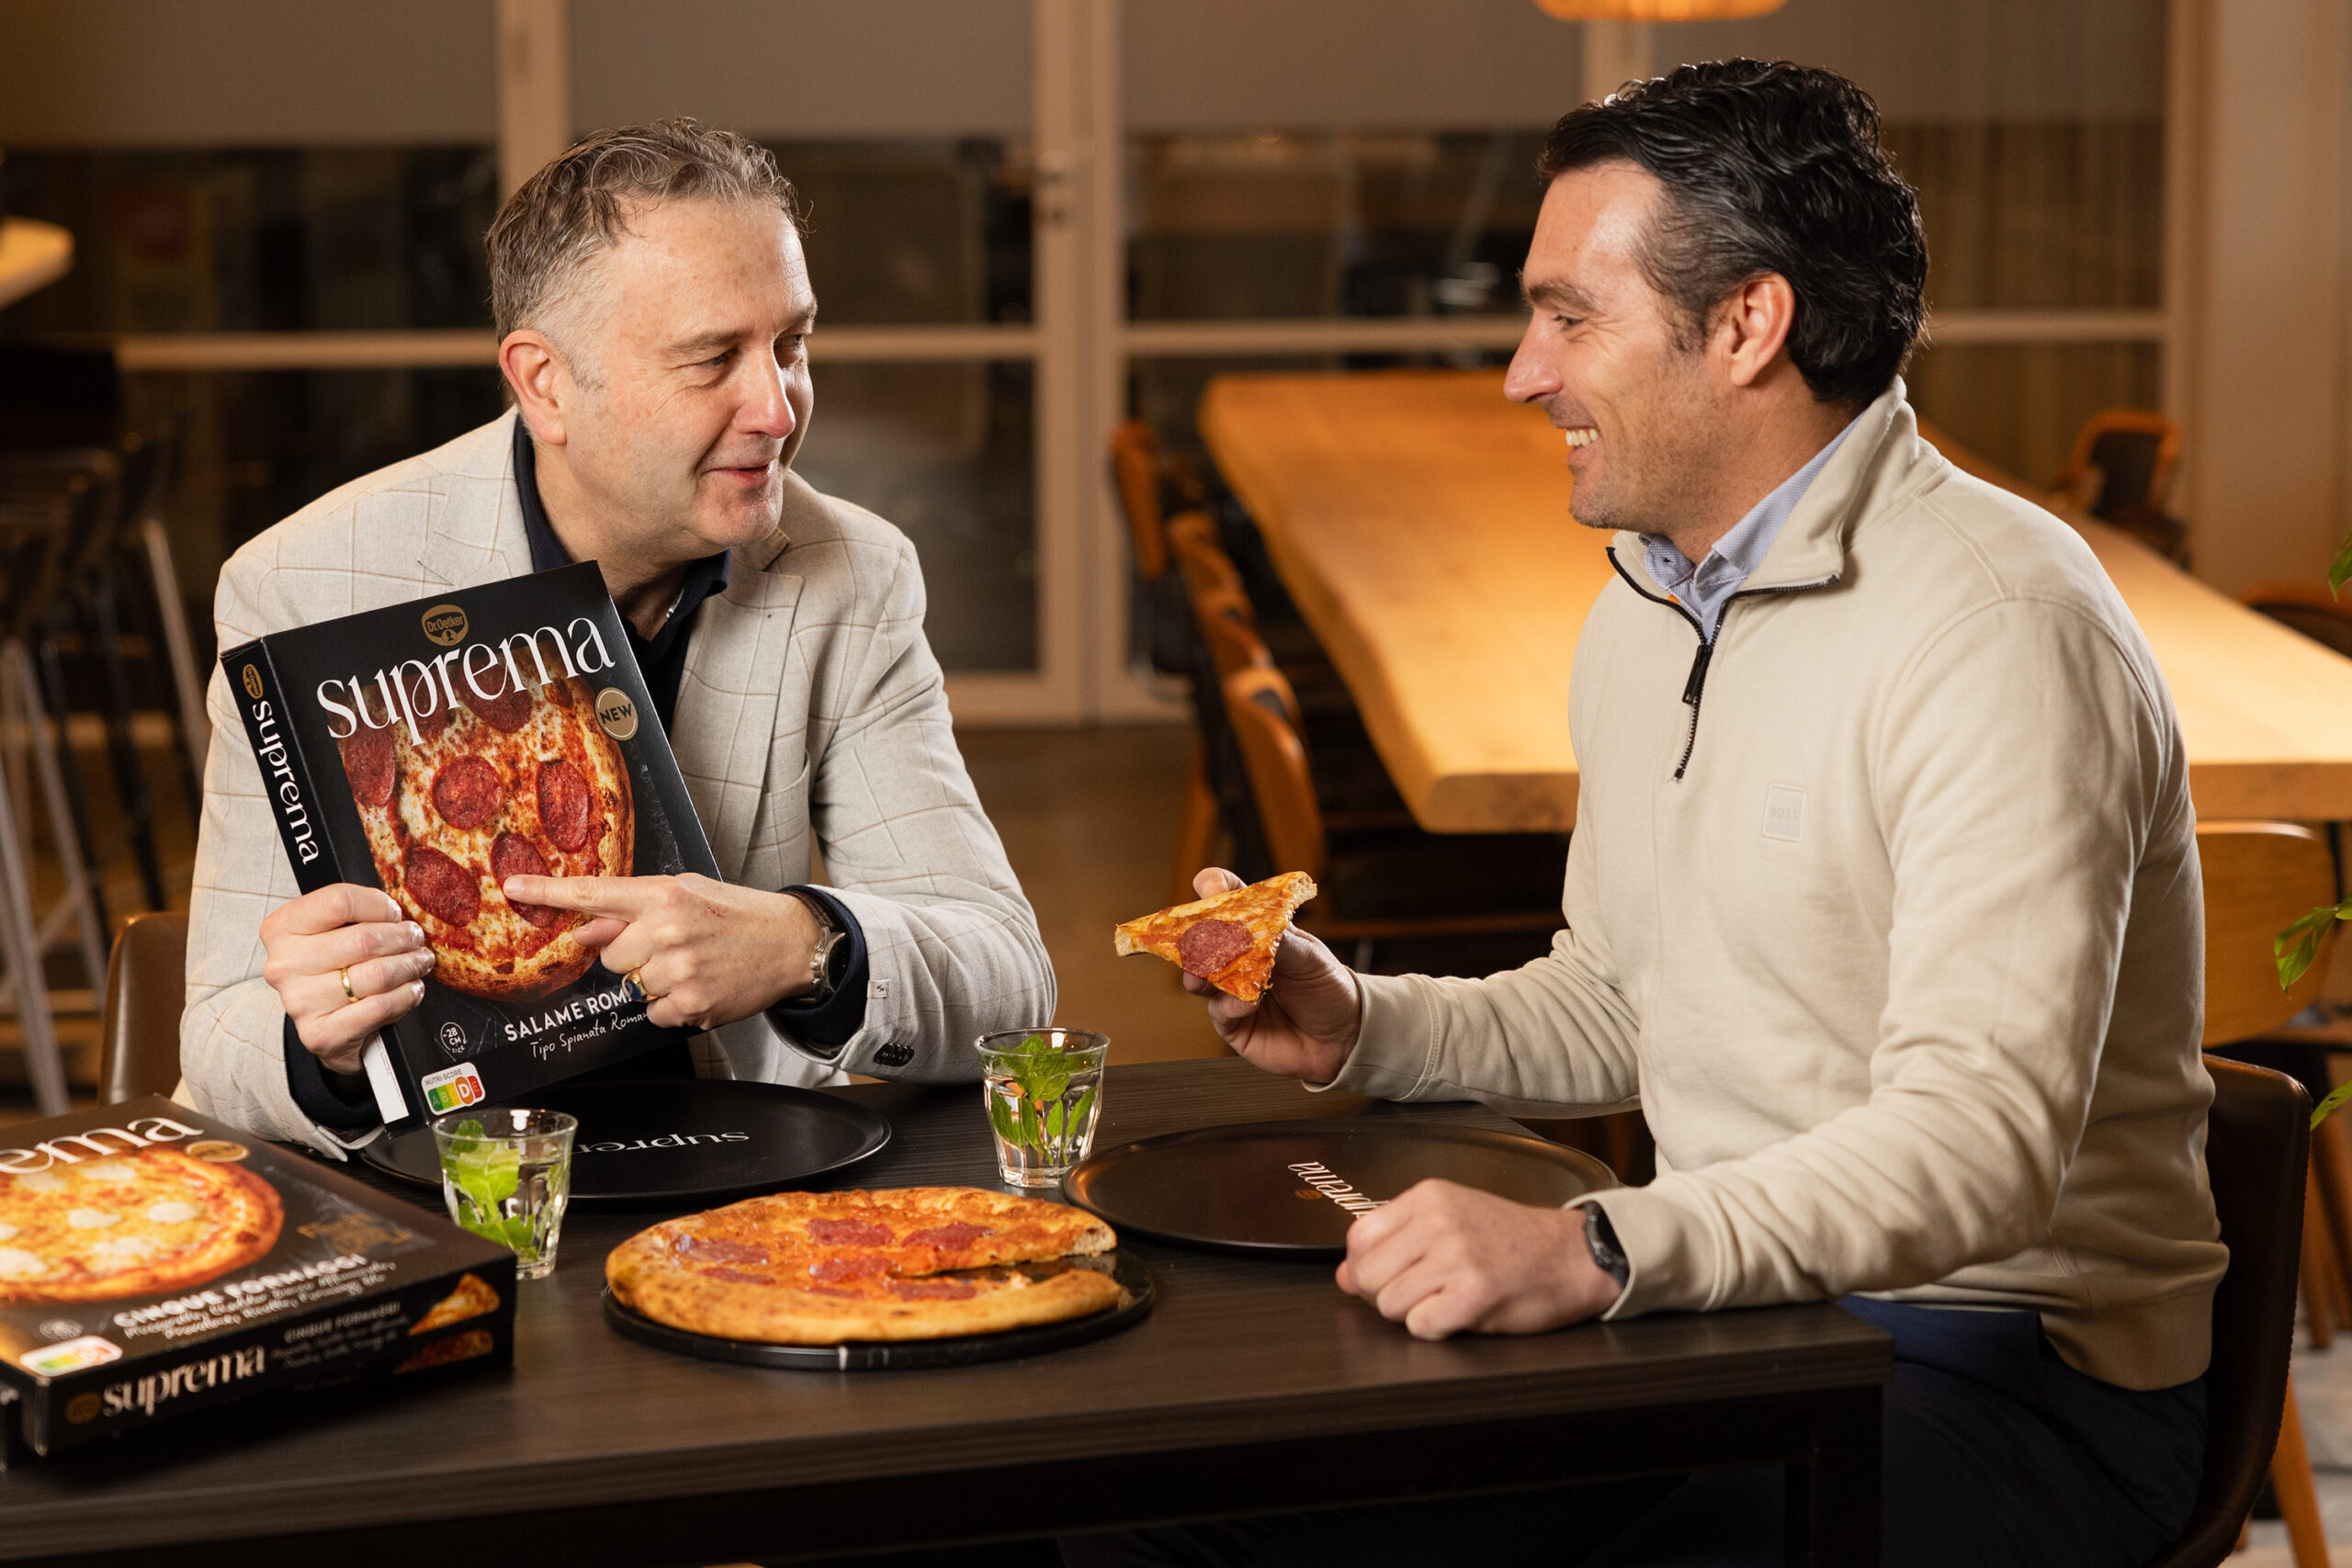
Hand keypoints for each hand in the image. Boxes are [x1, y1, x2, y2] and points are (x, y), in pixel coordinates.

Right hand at [259, 884, 433, 1074]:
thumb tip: (399, 910)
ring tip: (419, 963)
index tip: (395, 914)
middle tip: (416, 939)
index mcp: (282, 928)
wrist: (322, 1026)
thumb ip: (356, 916)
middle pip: (365, 940)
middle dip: (403, 938)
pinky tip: (411, 989)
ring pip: (378, 974)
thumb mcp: (332, 933)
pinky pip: (380, 1007)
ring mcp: (300, 1001)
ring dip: (410, 966)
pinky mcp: (320, 1033)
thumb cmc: (331, 970)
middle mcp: (285, 964)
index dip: (379, 905)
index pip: (341, 901)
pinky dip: (406, 996)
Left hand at [503, 872, 819, 1031]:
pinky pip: (653, 1012)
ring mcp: (678, 970)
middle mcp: (667, 930)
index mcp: (664, 895)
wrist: (791, 943)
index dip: (548, 893)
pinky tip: (701, 986)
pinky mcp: (691, 1003)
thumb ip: (632, 912)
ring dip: (655, 980)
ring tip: (695, 965)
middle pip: (610, 956)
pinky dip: (673, 1004)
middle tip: (674, 946)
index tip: (513, 889)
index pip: (594, 894)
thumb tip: (583, 931)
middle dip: (634, 955)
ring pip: (631, 985)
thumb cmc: (739, 914)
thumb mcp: (687, 895)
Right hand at [1183, 867, 1360, 1082]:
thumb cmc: (1329, 988)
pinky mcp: (1234, 1023)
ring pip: (1201, 978)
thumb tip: (1246, 929)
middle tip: (1195, 937)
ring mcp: (1234, 991)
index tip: (1209, 885)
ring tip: (1205, 973)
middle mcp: (1242, 959)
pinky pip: (1218, 1011)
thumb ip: (1278, 941)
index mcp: (1261, 931)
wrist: (1345, 1037)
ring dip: (1200, 973)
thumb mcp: (1309, 956)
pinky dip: (1228, 1005)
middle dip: (1195, 936)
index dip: (1216, 888)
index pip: (1232, 902)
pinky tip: (1246, 1005)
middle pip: (1204, 940)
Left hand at [1336, 1180, 1621, 1339]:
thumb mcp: (1451, 1219)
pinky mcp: (1474, 1295)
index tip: (1389, 1273)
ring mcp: (1457, 1258)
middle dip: (1387, 1293)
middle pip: (1367, 1275)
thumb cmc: (1512, 1240)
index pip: (1358, 1237)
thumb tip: (1344, 1276)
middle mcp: (1439, 1222)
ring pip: (1389, 1304)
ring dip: (1415, 1312)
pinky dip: (1437, 1328)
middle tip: (1425, 1290)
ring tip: (1448, 1297)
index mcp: (1428, 1197)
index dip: (1366, 1266)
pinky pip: (1421, 1326)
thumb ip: (1395, 1241)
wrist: (1573, 1255)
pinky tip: (1461, 1312)